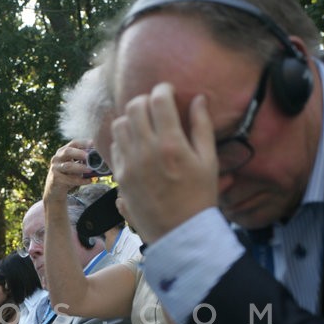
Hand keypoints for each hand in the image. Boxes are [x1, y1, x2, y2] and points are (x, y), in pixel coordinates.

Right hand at [43, 140, 93, 207]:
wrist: (55, 190)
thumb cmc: (68, 175)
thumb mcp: (75, 165)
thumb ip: (84, 160)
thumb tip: (101, 158)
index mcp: (63, 151)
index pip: (73, 143)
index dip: (84, 143)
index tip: (94, 144)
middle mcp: (57, 157)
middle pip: (67, 152)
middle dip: (79, 153)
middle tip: (89, 156)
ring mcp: (55, 168)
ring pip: (68, 166)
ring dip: (80, 167)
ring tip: (90, 170)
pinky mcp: (55, 179)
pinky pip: (69, 179)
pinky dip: (80, 180)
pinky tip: (89, 181)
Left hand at [110, 83, 217, 243]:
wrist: (179, 233)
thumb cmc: (199, 197)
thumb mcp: (208, 161)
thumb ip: (202, 127)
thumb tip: (199, 98)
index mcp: (171, 144)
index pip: (158, 99)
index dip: (163, 90)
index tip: (168, 92)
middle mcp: (146, 151)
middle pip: (135, 106)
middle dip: (146, 100)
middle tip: (156, 106)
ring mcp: (129, 164)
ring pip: (120, 124)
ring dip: (132, 118)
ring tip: (145, 124)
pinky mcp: (120, 177)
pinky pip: (115, 146)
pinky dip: (124, 138)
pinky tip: (137, 144)